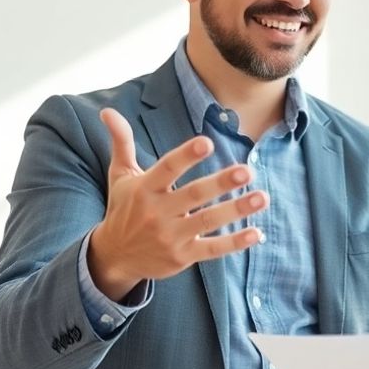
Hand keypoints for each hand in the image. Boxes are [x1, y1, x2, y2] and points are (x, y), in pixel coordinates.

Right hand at [87, 107, 268, 299]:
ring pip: (208, 221)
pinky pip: (212, 249)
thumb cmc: (123, 208)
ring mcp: (170, 236)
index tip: (207, 142)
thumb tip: (107, 111)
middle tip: (246, 171)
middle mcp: (157, 212)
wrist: (114, 256)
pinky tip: (256, 232)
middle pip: (194, 195)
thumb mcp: (120, 175)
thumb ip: (122, 142)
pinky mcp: (181, 256)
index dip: (186, 156)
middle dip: (221, 183)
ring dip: (237, 210)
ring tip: (262, 197)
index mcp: (145, 188)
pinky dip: (235, 243)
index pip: (167, 168)